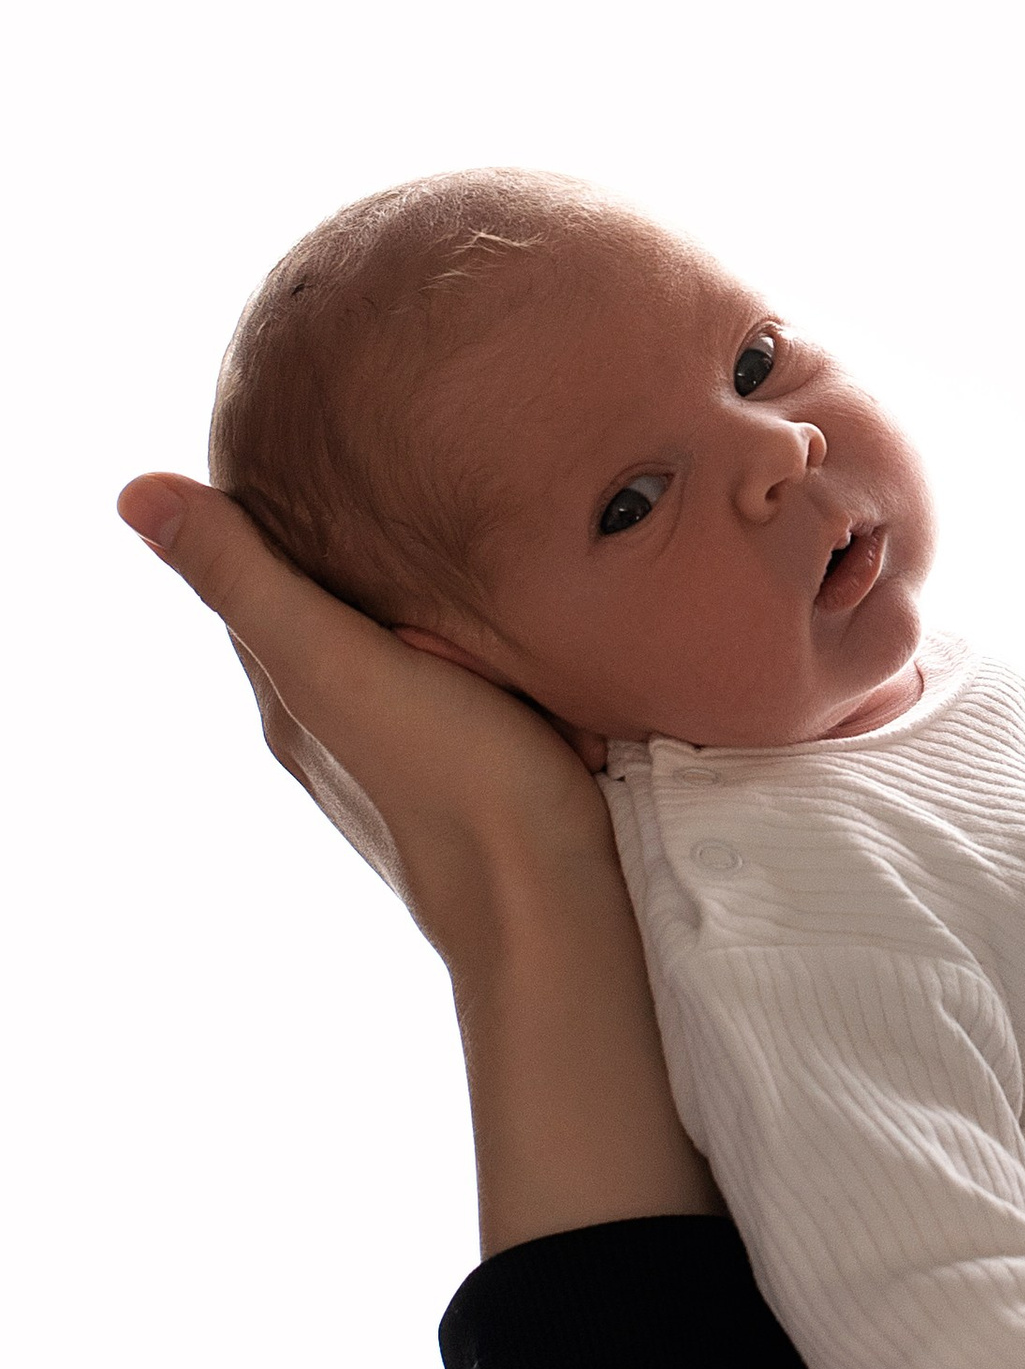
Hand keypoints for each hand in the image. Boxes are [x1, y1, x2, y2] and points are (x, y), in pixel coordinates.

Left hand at [117, 474, 612, 967]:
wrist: (545, 907)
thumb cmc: (449, 778)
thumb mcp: (336, 660)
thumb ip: (248, 580)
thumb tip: (134, 493)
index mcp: (286, 696)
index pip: (257, 582)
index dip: (286, 519)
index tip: (332, 461)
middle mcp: (328, 733)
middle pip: (331, 617)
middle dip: (373, 571)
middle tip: (422, 518)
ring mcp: (398, 761)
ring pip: (403, 657)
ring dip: (436, 624)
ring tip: (477, 589)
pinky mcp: (469, 777)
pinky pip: (464, 698)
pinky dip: (484, 672)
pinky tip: (520, 668)